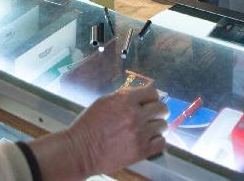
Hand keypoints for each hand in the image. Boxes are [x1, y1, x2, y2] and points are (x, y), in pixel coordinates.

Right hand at [30, 84, 167, 179]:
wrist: (80, 150)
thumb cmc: (88, 125)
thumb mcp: (104, 102)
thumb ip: (124, 97)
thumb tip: (141, 95)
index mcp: (125, 100)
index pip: (152, 93)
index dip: (152, 98)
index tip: (149, 103)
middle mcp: (135, 115)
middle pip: (162, 109)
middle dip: (158, 112)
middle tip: (152, 117)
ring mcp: (139, 133)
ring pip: (163, 126)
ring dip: (156, 127)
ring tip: (148, 131)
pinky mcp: (141, 150)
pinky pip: (161, 143)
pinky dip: (157, 142)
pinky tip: (148, 141)